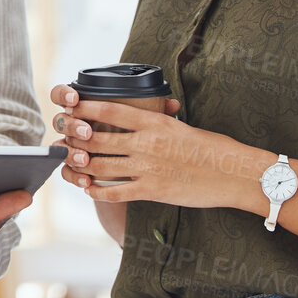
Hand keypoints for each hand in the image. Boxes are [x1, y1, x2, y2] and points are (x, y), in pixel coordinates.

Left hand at [56, 92, 272, 211]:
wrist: (234, 173)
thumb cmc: (211, 148)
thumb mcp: (180, 125)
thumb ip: (157, 121)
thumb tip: (141, 114)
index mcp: (154, 122)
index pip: (109, 109)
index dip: (84, 108)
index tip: (70, 106)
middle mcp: (146, 143)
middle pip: (97, 137)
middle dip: (75, 137)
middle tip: (63, 137)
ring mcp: (147, 168)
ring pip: (100, 165)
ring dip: (80, 165)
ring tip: (69, 163)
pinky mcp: (152, 191)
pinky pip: (115, 192)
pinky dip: (97, 191)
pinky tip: (88, 188)